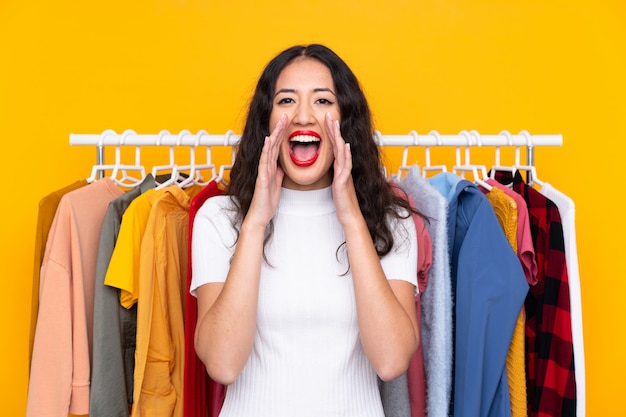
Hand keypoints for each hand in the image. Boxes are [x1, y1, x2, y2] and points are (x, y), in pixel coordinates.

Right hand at [246, 114, 286, 228]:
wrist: (260, 215)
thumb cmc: (267, 201)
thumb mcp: (277, 184)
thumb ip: (278, 173)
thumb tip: (282, 165)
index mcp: (272, 166)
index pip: (278, 146)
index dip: (283, 134)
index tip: (289, 122)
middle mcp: (266, 165)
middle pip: (274, 143)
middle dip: (280, 129)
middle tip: (286, 115)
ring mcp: (263, 170)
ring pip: (270, 148)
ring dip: (275, 134)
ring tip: (281, 122)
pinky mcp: (262, 177)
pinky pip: (265, 161)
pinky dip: (267, 150)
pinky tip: (269, 140)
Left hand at [324, 112, 361, 226]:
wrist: (349, 215)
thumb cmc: (343, 202)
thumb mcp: (336, 184)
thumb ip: (335, 173)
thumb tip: (333, 167)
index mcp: (339, 167)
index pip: (334, 146)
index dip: (330, 133)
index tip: (325, 120)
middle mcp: (343, 168)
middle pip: (338, 144)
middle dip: (333, 129)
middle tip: (328, 115)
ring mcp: (345, 173)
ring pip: (342, 151)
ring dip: (338, 137)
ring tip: (334, 124)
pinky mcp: (344, 181)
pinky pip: (346, 165)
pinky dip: (346, 155)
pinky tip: (345, 146)